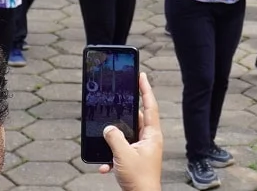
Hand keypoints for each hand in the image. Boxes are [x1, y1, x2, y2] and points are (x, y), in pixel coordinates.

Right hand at [99, 72, 163, 187]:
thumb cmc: (139, 179)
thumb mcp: (124, 155)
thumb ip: (114, 138)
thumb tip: (108, 128)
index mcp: (152, 135)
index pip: (149, 106)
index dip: (145, 90)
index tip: (141, 75)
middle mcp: (148, 140)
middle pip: (135, 119)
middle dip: (122, 115)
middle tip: (115, 101)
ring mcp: (142, 150)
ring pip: (125, 137)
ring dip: (113, 141)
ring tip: (104, 140)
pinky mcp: (134, 160)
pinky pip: (120, 152)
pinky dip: (111, 158)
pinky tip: (104, 166)